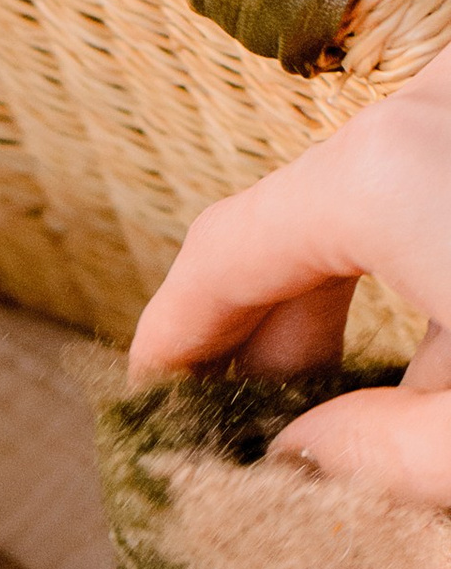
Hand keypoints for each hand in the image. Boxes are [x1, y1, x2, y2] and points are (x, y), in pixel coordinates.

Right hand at [127, 40, 450, 503]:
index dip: (168, 341)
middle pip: (299, 218)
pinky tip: (435, 343)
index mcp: (382, 177)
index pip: (219, 256)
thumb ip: (372, 460)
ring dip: (345, 296)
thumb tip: (305, 455)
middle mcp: (424, 108)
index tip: (146, 409)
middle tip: (243, 430)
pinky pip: (432, 179)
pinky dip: (418, 252)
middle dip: (261, 329)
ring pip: (375, 195)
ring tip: (339, 401)